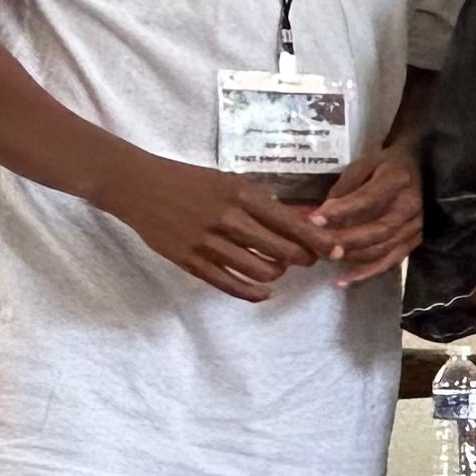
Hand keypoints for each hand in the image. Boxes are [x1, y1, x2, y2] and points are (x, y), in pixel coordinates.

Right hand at [100, 151, 334, 301]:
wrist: (139, 186)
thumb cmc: (191, 182)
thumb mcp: (232, 182)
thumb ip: (267, 203)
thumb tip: (308, 221)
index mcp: (242, 195)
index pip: (293, 224)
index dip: (320, 242)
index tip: (336, 251)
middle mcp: (228, 219)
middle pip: (283, 251)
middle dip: (302, 259)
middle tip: (305, 259)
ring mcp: (207, 242)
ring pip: (261, 271)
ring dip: (276, 273)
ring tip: (277, 267)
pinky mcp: (190, 261)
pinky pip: (230, 285)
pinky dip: (253, 292)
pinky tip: (263, 291)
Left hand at [311, 137, 422, 281]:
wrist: (421, 170)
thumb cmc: (386, 166)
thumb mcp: (363, 166)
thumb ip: (343, 189)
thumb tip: (319, 215)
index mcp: (397, 180)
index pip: (367, 199)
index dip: (341, 211)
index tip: (315, 219)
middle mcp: (410, 206)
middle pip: (376, 230)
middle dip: (344, 240)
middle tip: (317, 245)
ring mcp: (415, 226)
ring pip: (382, 249)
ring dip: (352, 257)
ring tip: (326, 257)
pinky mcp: (414, 241)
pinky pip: (390, 262)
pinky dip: (366, 273)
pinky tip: (344, 280)